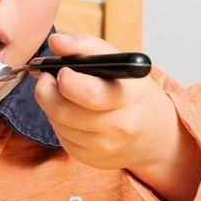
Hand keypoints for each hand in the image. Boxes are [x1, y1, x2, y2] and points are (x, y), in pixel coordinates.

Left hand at [34, 32, 200, 200]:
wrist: (153, 133)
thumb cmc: (130, 90)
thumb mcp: (116, 61)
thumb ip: (84, 45)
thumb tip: (56, 41)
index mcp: (128, 97)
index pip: (89, 94)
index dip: (66, 79)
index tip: (62, 70)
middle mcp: (119, 126)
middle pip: (63, 111)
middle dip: (46, 90)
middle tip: (47, 78)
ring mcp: (104, 147)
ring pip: (57, 123)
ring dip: (50, 105)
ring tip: (62, 94)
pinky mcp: (90, 159)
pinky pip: (60, 137)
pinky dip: (58, 122)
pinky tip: (71, 112)